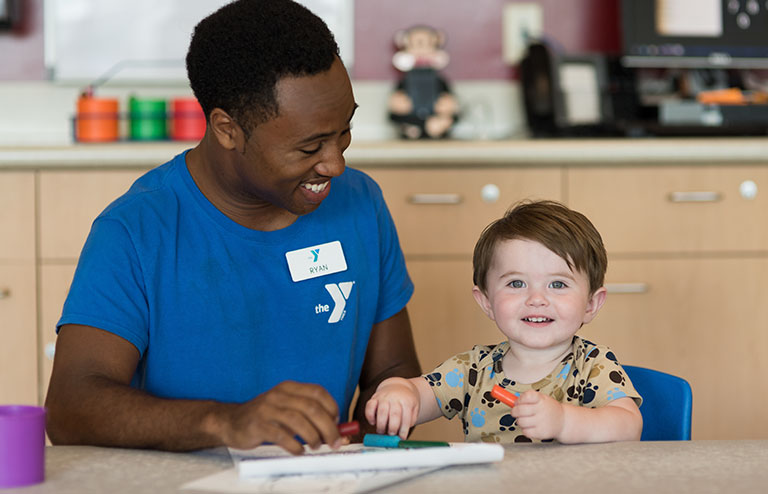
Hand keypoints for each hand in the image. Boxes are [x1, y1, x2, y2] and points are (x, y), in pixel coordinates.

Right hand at [211, 381, 340, 454]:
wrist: (231, 421)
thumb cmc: (265, 417)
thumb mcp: (286, 408)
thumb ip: (309, 415)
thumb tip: (336, 429)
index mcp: (289, 387)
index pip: (317, 392)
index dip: (332, 407)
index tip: (337, 422)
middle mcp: (279, 395)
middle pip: (312, 408)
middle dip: (328, 427)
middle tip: (334, 441)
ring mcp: (267, 409)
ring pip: (298, 421)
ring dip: (313, 437)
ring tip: (316, 446)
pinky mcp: (258, 425)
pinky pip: (282, 436)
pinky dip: (295, 446)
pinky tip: (298, 451)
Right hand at [364, 377, 419, 438]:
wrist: (397, 386)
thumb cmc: (405, 401)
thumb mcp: (413, 409)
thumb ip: (410, 421)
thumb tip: (401, 435)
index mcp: (406, 401)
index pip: (406, 417)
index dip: (403, 429)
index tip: (401, 437)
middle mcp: (395, 398)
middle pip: (394, 414)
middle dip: (393, 427)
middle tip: (391, 434)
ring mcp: (384, 397)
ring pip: (381, 411)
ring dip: (381, 425)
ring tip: (382, 431)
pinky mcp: (374, 398)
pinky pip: (369, 406)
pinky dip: (369, 416)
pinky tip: (373, 422)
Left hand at [510, 390, 564, 440]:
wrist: (564, 421)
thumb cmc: (549, 409)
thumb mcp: (541, 398)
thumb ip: (526, 397)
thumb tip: (511, 400)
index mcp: (541, 399)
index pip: (526, 396)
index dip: (519, 399)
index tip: (518, 401)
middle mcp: (542, 410)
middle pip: (519, 410)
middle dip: (514, 411)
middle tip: (516, 412)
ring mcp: (542, 422)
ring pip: (520, 422)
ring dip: (520, 421)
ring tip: (526, 419)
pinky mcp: (541, 432)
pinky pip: (525, 432)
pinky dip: (525, 430)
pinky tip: (531, 426)